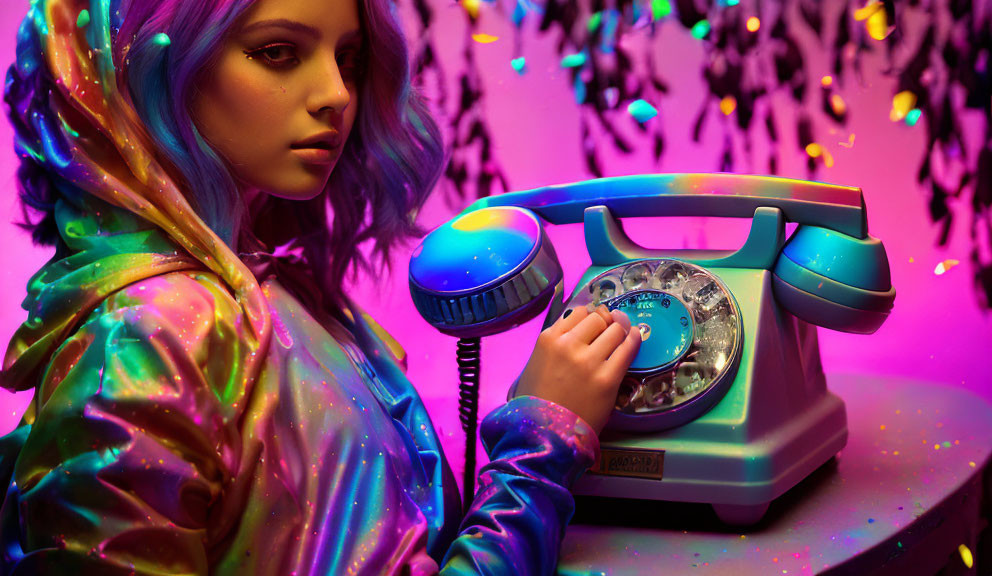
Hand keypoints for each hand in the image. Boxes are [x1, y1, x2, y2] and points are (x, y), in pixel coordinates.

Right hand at [513, 304, 641, 434]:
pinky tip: (635, 337)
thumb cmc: (537, 401)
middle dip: (606, 321)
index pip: (579, 311)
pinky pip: (627, 349)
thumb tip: (581, 327)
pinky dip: (634, 339)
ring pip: (615, 329)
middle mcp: (568, 345)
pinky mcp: (607, 379)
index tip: (596, 321)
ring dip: (621, 329)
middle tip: (612, 327)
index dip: (591, 315)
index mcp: (548, 339)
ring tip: (624, 333)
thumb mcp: (535, 363)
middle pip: (598, 318)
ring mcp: (589, 361)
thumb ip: (555, 343)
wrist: (545, 434)